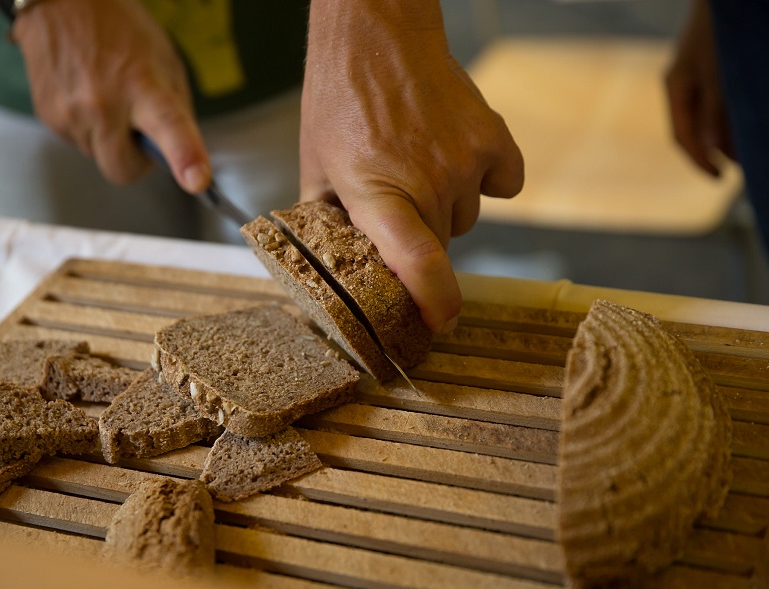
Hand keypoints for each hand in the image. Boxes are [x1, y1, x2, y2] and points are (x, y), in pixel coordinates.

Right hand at [12, 0, 210, 191]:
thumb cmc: (120, 29)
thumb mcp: (164, 61)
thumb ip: (176, 110)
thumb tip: (181, 154)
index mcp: (143, 85)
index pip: (168, 127)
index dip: (185, 156)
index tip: (197, 181)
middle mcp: (103, 103)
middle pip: (122, 170)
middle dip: (135, 162)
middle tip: (141, 135)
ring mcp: (70, 112)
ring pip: (98, 157)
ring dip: (109, 140)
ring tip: (107, 97)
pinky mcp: (48, 115)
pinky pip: (77, 141)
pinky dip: (87, 127)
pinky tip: (86, 94)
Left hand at [301, 1, 523, 332]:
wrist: (378, 35)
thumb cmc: (340, 96)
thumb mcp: (315, 164)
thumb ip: (325, 218)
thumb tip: (329, 259)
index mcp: (377, 192)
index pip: (417, 262)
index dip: (434, 302)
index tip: (439, 323)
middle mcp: (428, 180)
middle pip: (440, 246)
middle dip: (419, 237)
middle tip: (397, 200)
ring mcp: (466, 160)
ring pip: (467, 217)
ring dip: (447, 207)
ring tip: (419, 166)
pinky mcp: (494, 138)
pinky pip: (503, 186)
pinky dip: (487, 181)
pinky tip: (458, 158)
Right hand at [665, 0, 735, 176]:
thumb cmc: (720, 31)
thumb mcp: (718, 73)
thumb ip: (714, 111)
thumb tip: (713, 149)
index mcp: (676, 87)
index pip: (682, 136)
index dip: (700, 160)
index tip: (719, 178)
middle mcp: (681, 83)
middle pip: (693, 128)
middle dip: (714, 150)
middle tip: (739, 167)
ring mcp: (693, 73)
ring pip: (705, 115)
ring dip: (723, 134)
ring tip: (744, 147)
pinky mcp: (707, 65)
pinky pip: (714, 100)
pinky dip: (727, 115)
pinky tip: (741, 120)